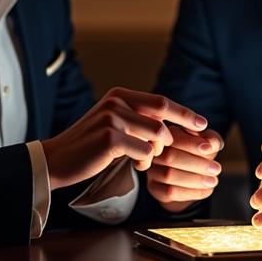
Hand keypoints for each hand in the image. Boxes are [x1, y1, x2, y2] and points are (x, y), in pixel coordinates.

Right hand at [41, 87, 207, 189]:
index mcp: (120, 95)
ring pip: (156, 135)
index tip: (203, 124)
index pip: (161, 102)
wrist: (58, 159)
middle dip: (176, 136)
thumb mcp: (114, 124)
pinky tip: (134, 166)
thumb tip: (170, 124)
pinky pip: (145, 152)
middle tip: (176, 151)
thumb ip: (138, 119)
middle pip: (162, 118)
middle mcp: (117, 101)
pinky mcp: (111, 138)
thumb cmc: (90, 145)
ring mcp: (113, 118)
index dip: (184, 113)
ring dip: (155, 153)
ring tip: (142, 161)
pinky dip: (144, 163)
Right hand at [147, 126, 223, 212]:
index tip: (209, 150)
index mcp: (166, 134)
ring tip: (213, 181)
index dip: (192, 143)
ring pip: (169, 176)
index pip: (174, 137)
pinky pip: (170, 192)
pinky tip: (207, 190)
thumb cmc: (199, 152)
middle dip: (197, 164)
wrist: (190, 173)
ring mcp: (152, 170)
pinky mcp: (154, 188)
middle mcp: (154, 151)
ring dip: (195, 179)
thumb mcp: (209, 143)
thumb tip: (208, 146)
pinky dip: (192, 192)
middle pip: (170, 157)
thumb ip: (212, 140)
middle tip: (216, 169)